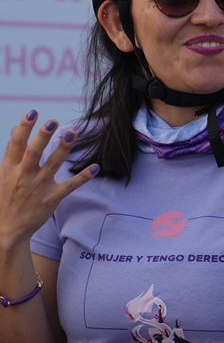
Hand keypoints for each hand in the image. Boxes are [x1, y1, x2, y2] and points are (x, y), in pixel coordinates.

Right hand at [0, 113, 97, 247]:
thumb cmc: (4, 198)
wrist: (6, 229)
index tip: (33, 113)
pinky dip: (83, 177)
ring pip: (53, 165)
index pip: (16, 144)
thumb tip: (15, 132)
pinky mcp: (51, 199)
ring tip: (72, 133)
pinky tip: (95, 167)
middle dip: (43, 136)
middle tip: (53, 121)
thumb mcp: (1, 175)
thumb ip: (11, 154)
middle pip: (34, 152)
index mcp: (8, 168)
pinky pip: (70, 186)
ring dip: (63, 149)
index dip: (24, 127)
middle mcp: (23, 176)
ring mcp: (38, 187)